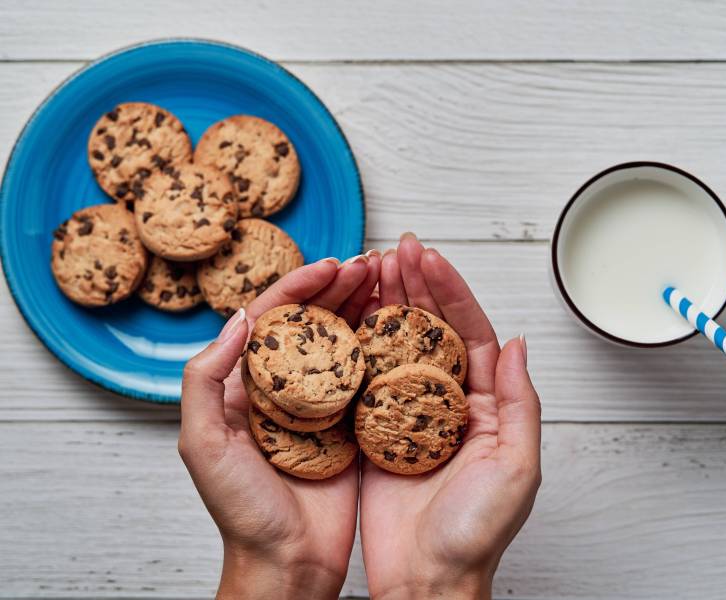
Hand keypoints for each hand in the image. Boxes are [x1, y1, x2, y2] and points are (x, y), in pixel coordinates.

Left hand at [179, 252, 380, 599]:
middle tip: (370, 263)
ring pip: (342, 342)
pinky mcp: (351, 424)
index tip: (332, 266)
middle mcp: (284, 388)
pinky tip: (399, 325)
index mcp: (245, 385)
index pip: (272, 319)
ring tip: (387, 279)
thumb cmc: (241, 512)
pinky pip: (366, 376)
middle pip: (312, 323)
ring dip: (363, 307)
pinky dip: (381, 346)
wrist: (287, 563)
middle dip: (339, 287)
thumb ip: (204, 379)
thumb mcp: (202, 445)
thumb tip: (238, 319)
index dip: (300, 287)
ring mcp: (320, 404)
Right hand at [359, 235, 541, 599]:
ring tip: (371, 268)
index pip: (470, 333)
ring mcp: (407, 412)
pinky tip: (345, 317)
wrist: (427, 579)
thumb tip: (517, 342)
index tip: (429, 258)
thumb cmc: (475, 533)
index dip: (451, 292)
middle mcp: (447, 401)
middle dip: (416, 286)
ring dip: (385, 306)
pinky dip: (356, 345)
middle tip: (397, 249)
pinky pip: (365, 378)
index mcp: (485, 404)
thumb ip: (521, 402)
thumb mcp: (517, 467)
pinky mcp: (372, 429)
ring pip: (396, 346)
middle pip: (431, 329)